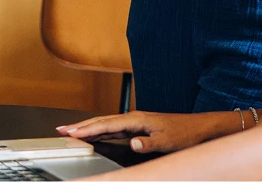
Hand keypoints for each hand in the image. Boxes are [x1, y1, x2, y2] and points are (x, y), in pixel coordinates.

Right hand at [56, 110, 234, 153]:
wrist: (199, 128)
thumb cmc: (185, 133)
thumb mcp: (167, 142)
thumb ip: (148, 144)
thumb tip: (131, 144)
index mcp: (137, 119)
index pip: (106, 124)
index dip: (87, 129)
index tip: (71, 133)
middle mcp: (133, 118)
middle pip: (101, 121)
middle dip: (81, 126)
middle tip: (62, 130)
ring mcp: (135, 122)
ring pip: (105, 124)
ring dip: (88, 127)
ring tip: (71, 131)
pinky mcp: (139, 127)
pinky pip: (113, 128)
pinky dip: (100, 131)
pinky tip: (95, 134)